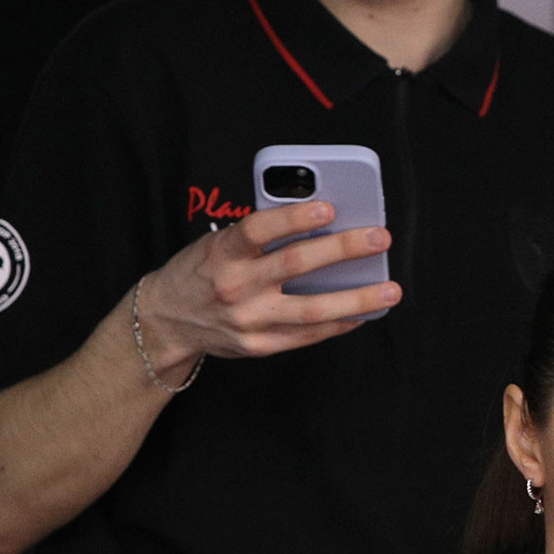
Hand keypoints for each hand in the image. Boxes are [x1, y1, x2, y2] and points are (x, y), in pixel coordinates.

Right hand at [133, 200, 400, 378]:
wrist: (164, 321)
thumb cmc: (202, 271)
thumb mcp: (218, 242)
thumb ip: (260, 235)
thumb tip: (320, 220)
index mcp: (223, 252)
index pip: (258, 229)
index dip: (294, 218)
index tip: (328, 207)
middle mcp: (235, 287)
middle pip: (295, 265)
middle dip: (342, 250)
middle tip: (379, 239)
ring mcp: (248, 320)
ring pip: (311, 310)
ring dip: (356, 300)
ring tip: (390, 290)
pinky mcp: (259, 346)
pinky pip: (307, 335)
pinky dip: (339, 323)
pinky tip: (362, 313)